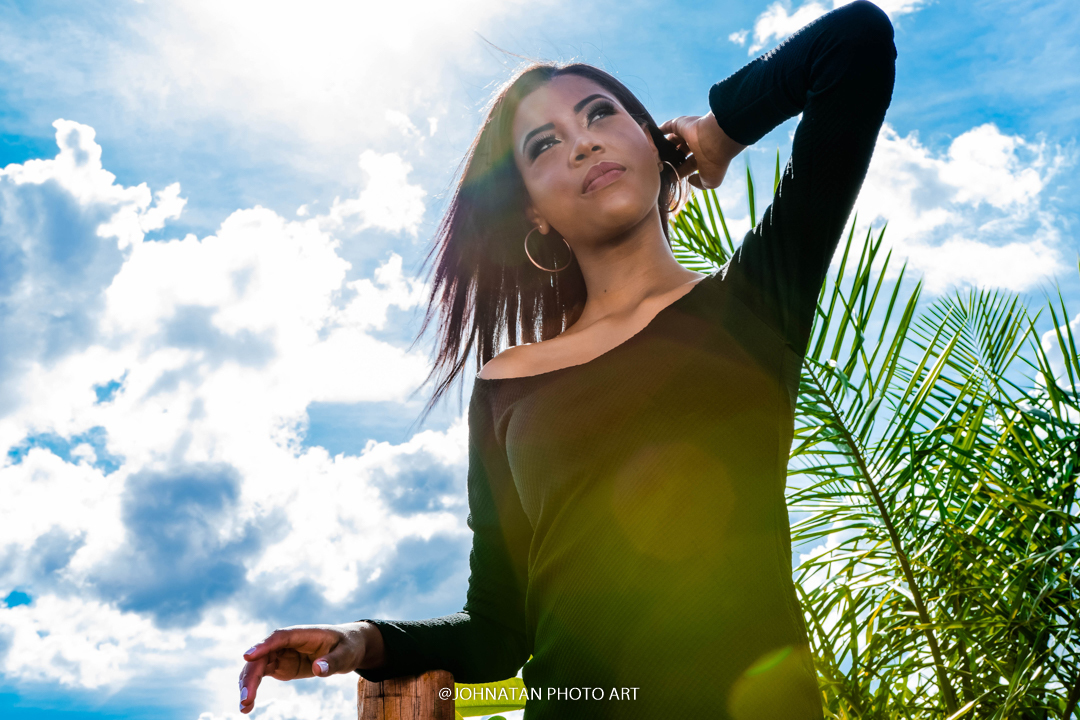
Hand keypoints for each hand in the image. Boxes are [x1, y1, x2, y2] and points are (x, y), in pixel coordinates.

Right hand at [237, 621, 381, 713]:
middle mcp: (286, 642)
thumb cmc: (348, 646)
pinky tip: (248, 705)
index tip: (247, 656)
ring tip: (244, 707)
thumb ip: (332, 662)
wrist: (348, 646)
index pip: (279, 637)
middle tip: (246, 699)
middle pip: (262, 656)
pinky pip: (260, 675)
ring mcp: (281, 654)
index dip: (262, 646)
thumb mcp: (346, 654)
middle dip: (251, 676)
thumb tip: (318, 670)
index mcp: (302, 634)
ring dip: (247, 685)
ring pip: (256, 666)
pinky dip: (252, 688)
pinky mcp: (280, 665)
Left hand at [659, 112, 747, 189]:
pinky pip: (667, 127)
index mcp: (704, 157)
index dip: (678, 172)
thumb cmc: (714, 161)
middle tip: (658, 167)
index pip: (688, 166)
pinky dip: (659, 131)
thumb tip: (689, 179)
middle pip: (679, 153)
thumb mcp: (711, 181)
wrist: (716, 138)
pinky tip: (650, 138)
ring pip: (672, 141)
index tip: (667, 178)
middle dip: (670, 160)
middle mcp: (696, 145)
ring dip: (664, 147)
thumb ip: (700, 183)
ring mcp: (688, 134)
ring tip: (652, 156)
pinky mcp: (680, 124)